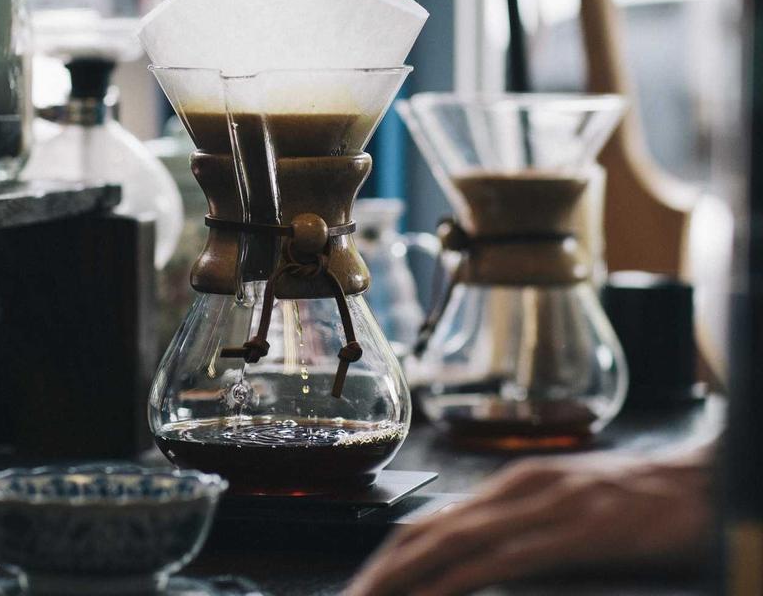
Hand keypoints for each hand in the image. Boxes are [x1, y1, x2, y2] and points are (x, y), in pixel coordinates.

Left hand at [346, 452, 711, 595]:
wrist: (702, 479)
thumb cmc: (639, 502)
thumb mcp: (566, 510)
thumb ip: (520, 529)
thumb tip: (475, 560)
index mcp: (510, 486)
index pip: (428, 523)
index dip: (387, 557)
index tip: (361, 588)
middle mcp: (515, 489)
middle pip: (424, 532)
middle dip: (379, 572)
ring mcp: (541, 506)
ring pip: (450, 543)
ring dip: (402, 578)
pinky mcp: (573, 530)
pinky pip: (500, 559)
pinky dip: (455, 580)